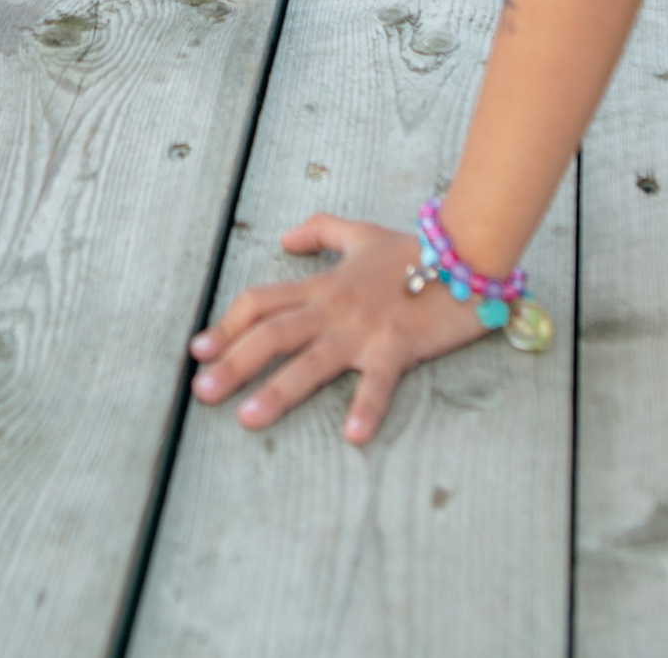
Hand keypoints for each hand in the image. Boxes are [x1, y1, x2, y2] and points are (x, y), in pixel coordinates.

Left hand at [186, 214, 490, 444]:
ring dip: (279, 390)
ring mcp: (364, 329)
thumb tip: (285, 237)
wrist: (469, 250)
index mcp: (323, 287)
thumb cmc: (418, 249)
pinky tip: (352, 436)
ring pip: (312, 361)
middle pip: (272, 334)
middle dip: (234, 362)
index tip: (199, 350)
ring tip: (248, 419)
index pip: (261, 302)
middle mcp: (334, 309)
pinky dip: (367, 407)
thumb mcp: (362, 234)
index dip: (227, 324)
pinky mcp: (399, 346)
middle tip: (200, 392)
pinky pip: (379, 381)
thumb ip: (322, 231)